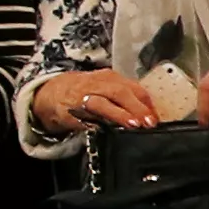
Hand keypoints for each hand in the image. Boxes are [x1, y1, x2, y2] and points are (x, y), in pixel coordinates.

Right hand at [35, 68, 170, 134]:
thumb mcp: (106, 88)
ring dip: (119, 114)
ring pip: (102, 103)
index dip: (147, 104)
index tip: (156, 118)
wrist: (53, 92)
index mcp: (110, 78)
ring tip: (132, 124)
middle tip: (149, 122)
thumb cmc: (86, 91)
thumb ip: (126, 99)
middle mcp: (98, 85)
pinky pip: (83, 117)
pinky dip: (94, 123)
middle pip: (120, 92)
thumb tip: (148, 115)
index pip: (134, 88)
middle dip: (136, 107)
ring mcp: (83, 97)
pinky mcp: (71, 112)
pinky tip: (105, 129)